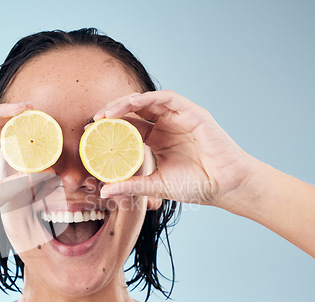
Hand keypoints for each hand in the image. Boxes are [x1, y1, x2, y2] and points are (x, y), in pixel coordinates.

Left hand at [94, 90, 256, 210]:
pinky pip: (168, 99)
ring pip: (147, 102)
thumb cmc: (195, 185)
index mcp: (157, 141)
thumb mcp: (156, 185)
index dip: (109, 128)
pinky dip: (149, 98)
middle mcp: (165, 126)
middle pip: (134, 112)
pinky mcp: (192, 113)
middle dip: (112, 114)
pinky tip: (132, 103)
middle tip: (93, 121)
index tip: (90, 133)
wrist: (225, 187)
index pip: (129, 128)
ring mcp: (179, 118)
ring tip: (106, 114)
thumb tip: (103, 192)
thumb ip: (131, 185)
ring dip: (125, 103)